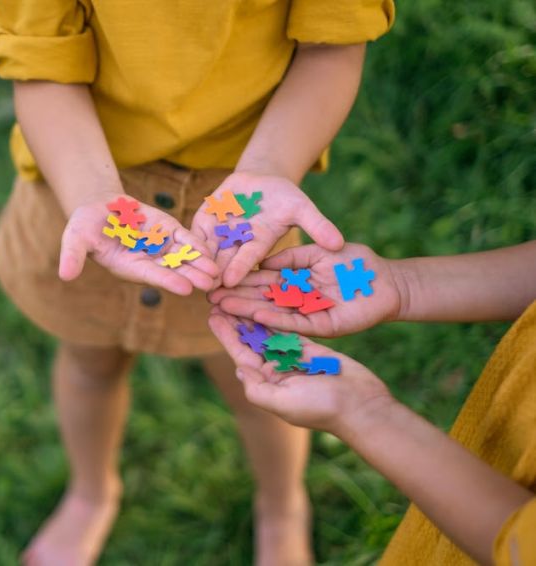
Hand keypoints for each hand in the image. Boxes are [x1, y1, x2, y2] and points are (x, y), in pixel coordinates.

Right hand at [59, 195, 219, 294]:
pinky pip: (185, 240)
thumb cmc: (84, 226)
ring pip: (183, 258)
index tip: (185, 288)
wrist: (98, 207)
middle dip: (192, 276)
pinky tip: (214, 251)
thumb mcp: (75, 238)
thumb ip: (72, 257)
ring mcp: (159, 247)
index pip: (151, 275)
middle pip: (173, 270)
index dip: (168, 280)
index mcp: (128, 267)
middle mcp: (147, 261)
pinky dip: (197, 245)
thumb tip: (64, 275)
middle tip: (211, 285)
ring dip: (200, 264)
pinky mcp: (168, 232)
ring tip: (218, 272)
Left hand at [190, 171, 343, 288]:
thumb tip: (340, 244)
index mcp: (259, 245)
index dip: (239, 268)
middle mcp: (237, 245)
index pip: (247, 260)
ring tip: (187, 272)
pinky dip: (186, 242)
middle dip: (213, 274)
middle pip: (223, 262)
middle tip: (202, 288)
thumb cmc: (285, 196)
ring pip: (205, 250)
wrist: (261, 179)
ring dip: (196, 262)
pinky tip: (177, 251)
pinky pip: (193, 233)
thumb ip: (317, 224)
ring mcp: (219, 234)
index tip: (231, 280)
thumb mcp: (301, 207)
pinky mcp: (204, 222)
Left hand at [208, 311, 392, 434]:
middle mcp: (277, 370)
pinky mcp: (311, 348)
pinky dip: (277, 316)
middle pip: (251, 340)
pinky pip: (290, 329)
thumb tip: (239, 370)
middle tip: (221, 297)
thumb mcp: (283, 403)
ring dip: (253, 314)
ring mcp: (294, 358)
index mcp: (267, 383)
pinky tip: (265, 300)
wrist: (361, 406)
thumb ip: (258, 388)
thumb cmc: (322, 408)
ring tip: (239, 294)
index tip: (212, 315)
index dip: (226, 335)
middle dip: (236, 320)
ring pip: (269, 332)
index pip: (241, 355)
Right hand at [209, 243, 404, 336]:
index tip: (218, 278)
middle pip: (261, 299)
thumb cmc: (357, 263)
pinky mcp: (322, 326)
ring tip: (223, 308)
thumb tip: (263, 263)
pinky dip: (275, 319)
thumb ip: (292, 257)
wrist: (389, 281)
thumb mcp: (318, 252)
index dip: (241, 281)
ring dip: (247, 311)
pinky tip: (255, 315)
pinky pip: (295, 324)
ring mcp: (307, 315)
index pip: (262, 282)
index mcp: (295, 282)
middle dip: (236, 298)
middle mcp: (297, 301)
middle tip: (209, 298)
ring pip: (272, 313)